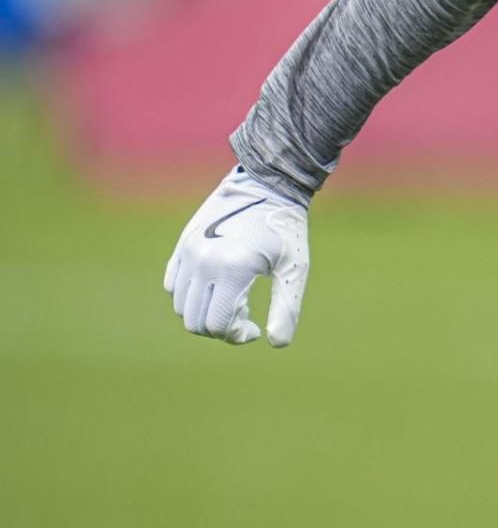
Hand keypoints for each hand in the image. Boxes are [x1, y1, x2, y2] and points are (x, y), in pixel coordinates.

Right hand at [164, 168, 309, 345]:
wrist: (267, 185)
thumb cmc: (286, 229)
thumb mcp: (294, 269)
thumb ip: (287, 308)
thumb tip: (276, 343)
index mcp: (232, 269)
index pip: (218, 324)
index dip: (236, 336)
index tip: (255, 330)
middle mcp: (203, 262)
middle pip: (196, 321)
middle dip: (220, 328)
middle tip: (245, 316)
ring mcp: (188, 252)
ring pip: (181, 306)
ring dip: (204, 313)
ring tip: (233, 299)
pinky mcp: (182, 245)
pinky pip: (173, 285)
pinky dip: (189, 296)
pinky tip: (215, 287)